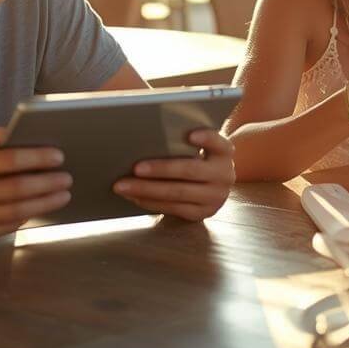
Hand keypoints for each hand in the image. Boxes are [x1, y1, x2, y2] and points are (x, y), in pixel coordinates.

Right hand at [0, 127, 70, 246]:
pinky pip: (4, 228)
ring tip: (63, 195)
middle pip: (17, 189)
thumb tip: (9, 131)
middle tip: (68, 177)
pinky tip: (38, 209)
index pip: (8, 161)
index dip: (37, 158)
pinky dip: (25, 218)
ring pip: (16, 211)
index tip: (58, 156)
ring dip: (44, 203)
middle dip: (48, 183)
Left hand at [115, 129, 235, 220]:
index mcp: (224, 153)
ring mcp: (216, 197)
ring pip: (178, 193)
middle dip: (160, 169)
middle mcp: (224, 175)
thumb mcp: (200, 149)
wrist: (213, 186)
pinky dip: (150, 202)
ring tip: (124, 186)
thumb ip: (184, 143)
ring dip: (147, 189)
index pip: (219, 142)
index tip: (190, 134)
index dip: (206, 138)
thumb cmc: (198, 159)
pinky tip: (134, 196)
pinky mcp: (203, 213)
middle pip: (190, 170)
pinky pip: (173, 208)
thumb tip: (149, 138)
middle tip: (135, 168)